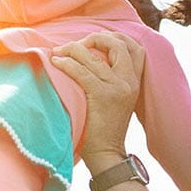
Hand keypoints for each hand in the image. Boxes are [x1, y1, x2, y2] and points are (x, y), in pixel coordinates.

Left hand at [51, 32, 144, 175]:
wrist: (106, 153)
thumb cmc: (104, 128)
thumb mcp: (117, 100)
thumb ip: (113, 79)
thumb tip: (92, 57)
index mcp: (134, 82)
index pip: (135, 47)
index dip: (115, 37)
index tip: (94, 42)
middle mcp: (128, 82)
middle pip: (118, 43)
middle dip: (94, 38)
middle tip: (75, 46)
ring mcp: (116, 87)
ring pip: (93, 55)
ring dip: (71, 49)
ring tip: (58, 53)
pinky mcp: (102, 95)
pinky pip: (81, 70)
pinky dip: (65, 63)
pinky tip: (56, 63)